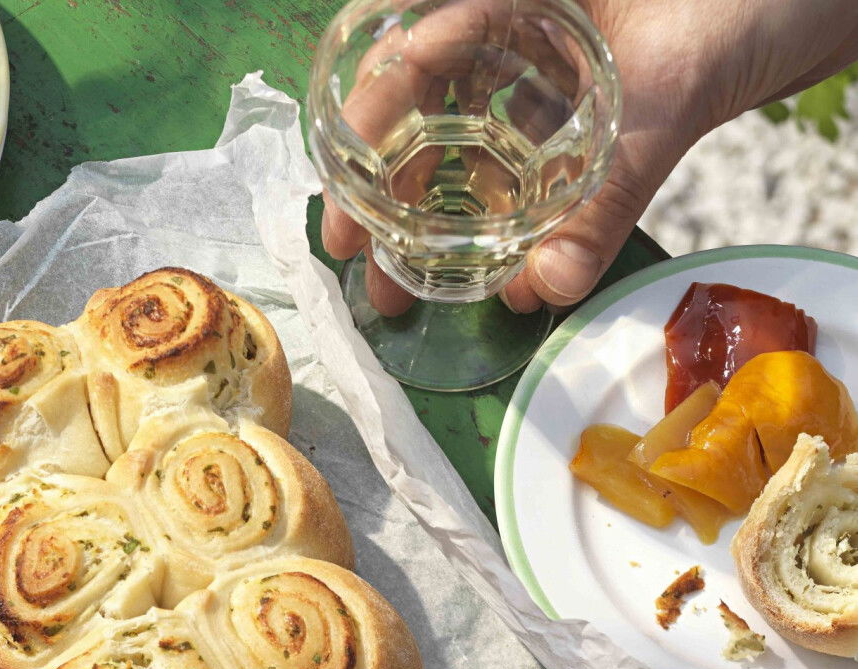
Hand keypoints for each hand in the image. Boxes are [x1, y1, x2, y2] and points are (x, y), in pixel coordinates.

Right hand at [322, 0, 857, 314]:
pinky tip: (504, 276)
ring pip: (473, 144)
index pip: (418, 47)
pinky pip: (534, 171)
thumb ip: (610, 183)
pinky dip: (518, 226)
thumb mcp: (677, 81)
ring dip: (439, 217)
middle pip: (427, 106)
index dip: (369, 126)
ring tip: (406, 287)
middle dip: (385, 186)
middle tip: (355, 259)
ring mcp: (556, 70)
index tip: (346, 195)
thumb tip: (546, 286)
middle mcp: (524, 24)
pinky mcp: (590, 111)